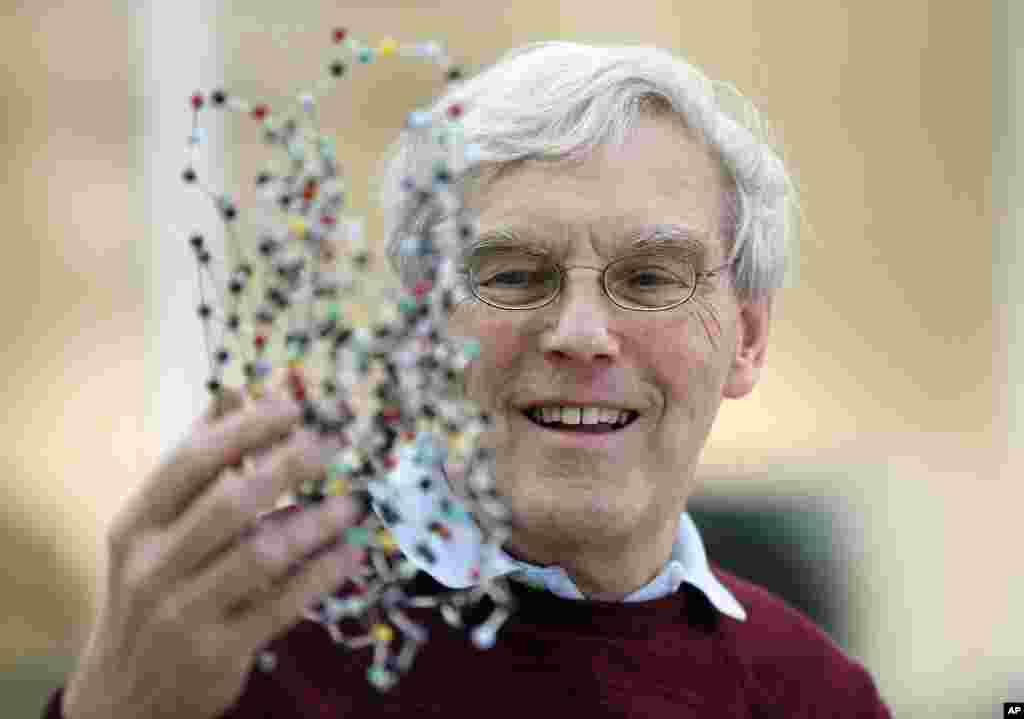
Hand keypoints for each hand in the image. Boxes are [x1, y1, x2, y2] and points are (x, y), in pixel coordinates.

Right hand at [62, 385, 365, 718]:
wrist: (122, 697)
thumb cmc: (149, 592)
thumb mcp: (151, 532)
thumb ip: (193, 465)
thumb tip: (233, 391)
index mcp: (135, 526)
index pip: (190, 462)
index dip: (244, 429)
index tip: (293, 407)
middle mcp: (153, 567)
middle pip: (229, 504)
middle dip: (286, 467)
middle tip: (331, 445)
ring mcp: (183, 613)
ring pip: (261, 555)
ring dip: (315, 523)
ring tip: (352, 503)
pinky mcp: (218, 652)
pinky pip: (283, 604)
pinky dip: (322, 574)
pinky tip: (351, 552)